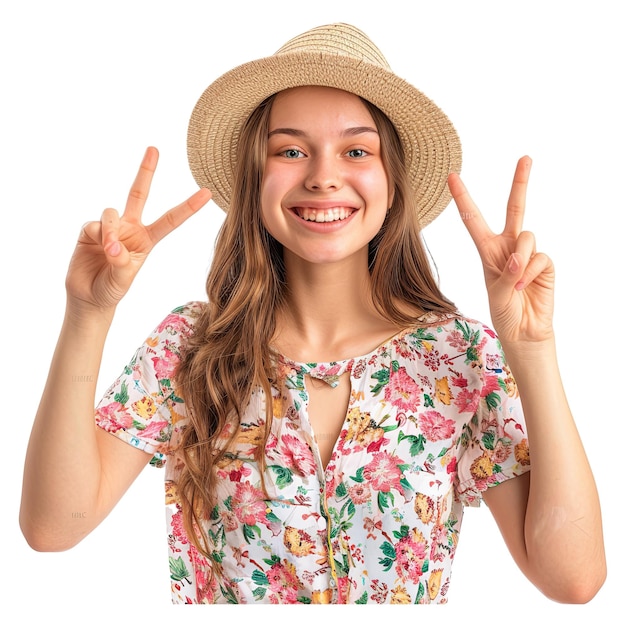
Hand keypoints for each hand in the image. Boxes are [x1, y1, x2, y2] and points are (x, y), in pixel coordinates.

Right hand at [66, 147, 210, 312]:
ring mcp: (110, 226)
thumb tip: (112, 244)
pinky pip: (95, 224)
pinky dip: (98, 236)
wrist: (89, 296)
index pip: (171, 220)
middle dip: (146, 171)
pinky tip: (96, 248)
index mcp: (148, 239)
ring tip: (110, 251)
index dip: (188, 206)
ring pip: (112, 213)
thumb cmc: (113, 288)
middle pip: (138, 194)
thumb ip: (121, 262)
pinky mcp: (90, 229)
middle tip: (154, 149)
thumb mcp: (123, 279)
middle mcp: (131, 228)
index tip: (207, 192)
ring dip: (112, 231)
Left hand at [448, 156, 554, 343]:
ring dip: (520, 259)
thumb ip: (507, 274)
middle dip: (520, 182)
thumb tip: (520, 257)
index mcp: (487, 250)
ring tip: (516, 282)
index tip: (452, 177)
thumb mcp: (496, 293)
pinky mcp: (544, 263)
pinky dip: (531, 272)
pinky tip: (527, 286)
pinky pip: (539, 256)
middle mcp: (508, 246)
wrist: (524, 331)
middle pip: (514, 208)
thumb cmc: (504, 311)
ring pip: (526, 236)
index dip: (463, 198)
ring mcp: (527, 253)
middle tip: (526, 157)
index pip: (473, 219)